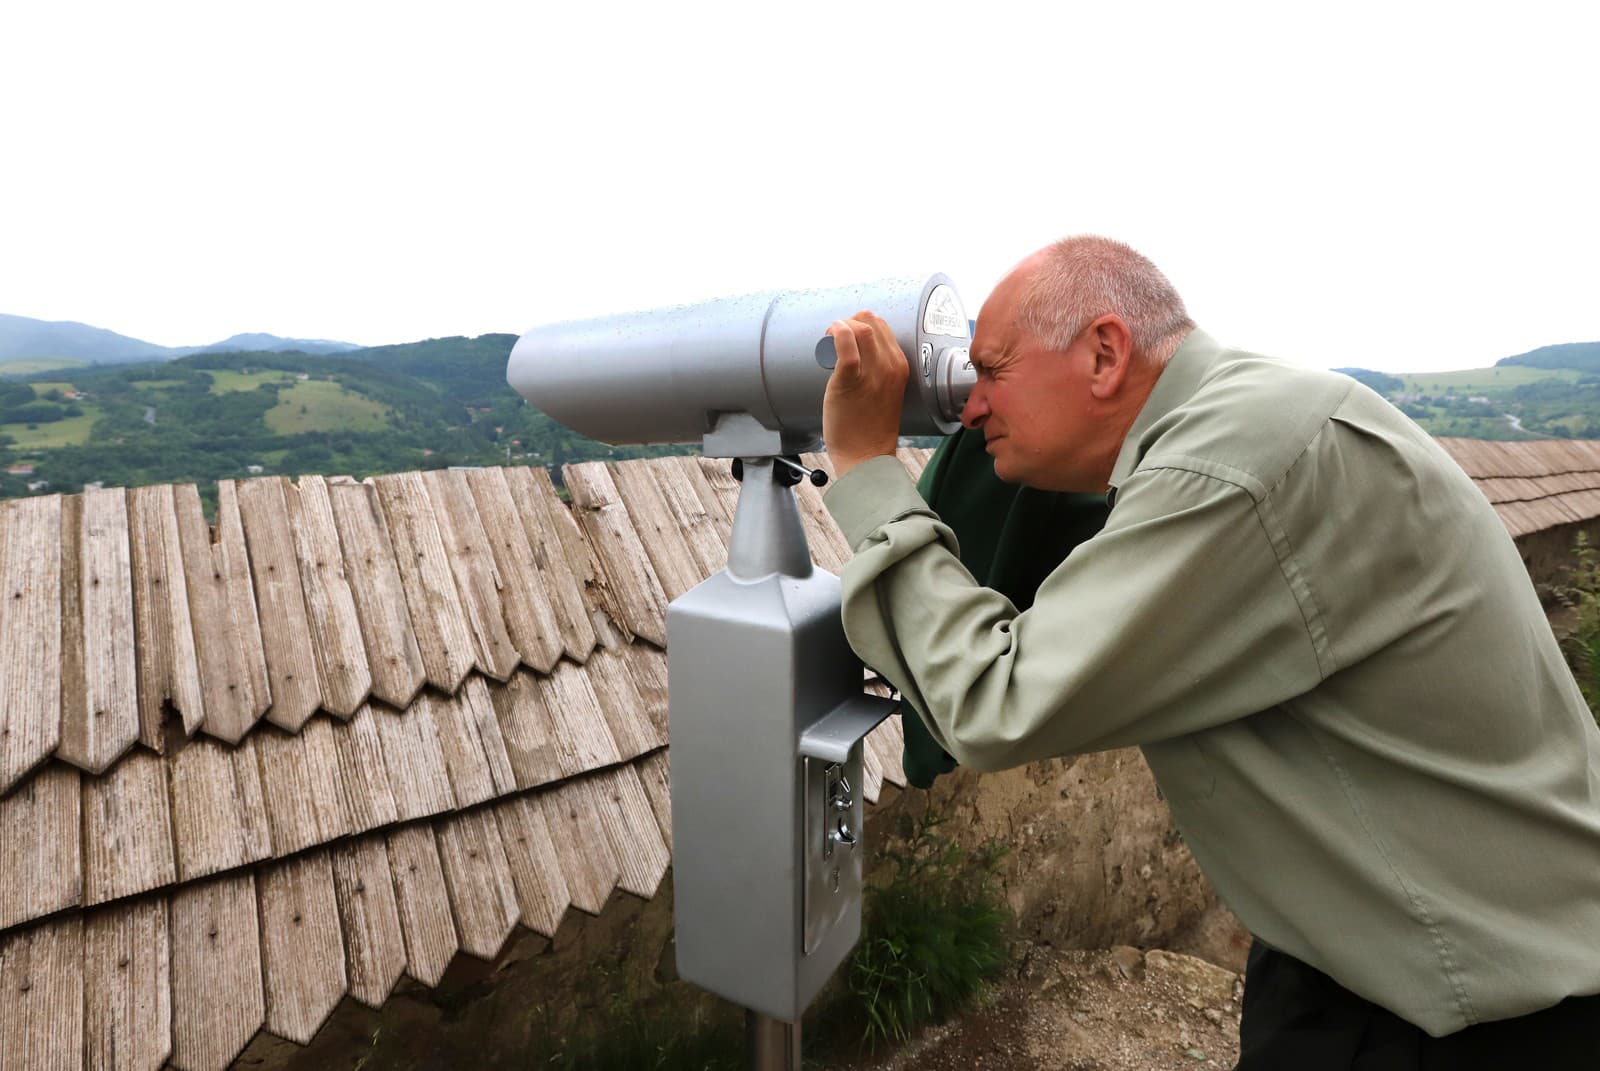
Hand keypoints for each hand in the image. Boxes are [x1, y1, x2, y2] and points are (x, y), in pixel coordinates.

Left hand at [823, 311, 906, 476]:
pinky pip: (846, 346)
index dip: (860, 323)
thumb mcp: (886, 392)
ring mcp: (872, 373)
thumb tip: (857, 355)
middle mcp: (890, 366)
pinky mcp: (851, 381)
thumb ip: (878, 373)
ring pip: (860, 328)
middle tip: (835, 337)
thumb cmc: (871, 428)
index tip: (847, 335)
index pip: (883, 326)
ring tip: (829, 339)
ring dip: (840, 325)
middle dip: (849, 321)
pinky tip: (829, 335)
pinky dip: (837, 333)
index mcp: (900, 366)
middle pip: (871, 321)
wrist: (866, 456)